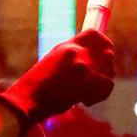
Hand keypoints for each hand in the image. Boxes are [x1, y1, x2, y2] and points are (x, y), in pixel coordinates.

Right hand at [0, 29, 115, 126]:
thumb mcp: (53, 62)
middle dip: (106, 68)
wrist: (28, 98)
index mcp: (67, 45)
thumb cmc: (37, 86)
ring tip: (86, 94)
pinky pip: (107, 86)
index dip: (104, 44)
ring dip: (101, 85)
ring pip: (108, 72)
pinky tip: (85, 101)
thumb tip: (91, 62)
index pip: (95, 35)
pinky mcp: (86, 81)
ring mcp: (82, 65)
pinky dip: (99, 96)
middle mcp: (76, 51)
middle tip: (96, 81)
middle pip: (107, 53)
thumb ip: (71, 57)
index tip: (105, 54)